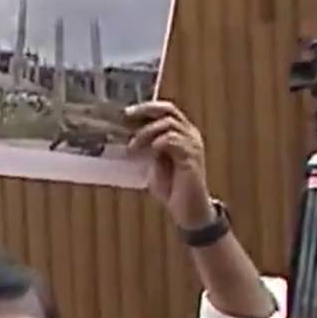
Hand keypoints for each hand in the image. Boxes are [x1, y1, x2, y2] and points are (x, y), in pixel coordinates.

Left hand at [127, 102, 214, 229]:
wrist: (187, 209)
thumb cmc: (171, 187)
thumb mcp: (153, 162)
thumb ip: (145, 147)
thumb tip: (124, 135)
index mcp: (181, 133)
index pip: (165, 110)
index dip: (145, 108)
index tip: (124, 113)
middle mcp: (190, 134)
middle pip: (168, 110)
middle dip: (145, 111)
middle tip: (126, 117)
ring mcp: (192, 145)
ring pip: (169, 124)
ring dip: (146, 133)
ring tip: (132, 147)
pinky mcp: (192, 158)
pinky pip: (174, 141)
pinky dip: (158, 142)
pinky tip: (149, 151)